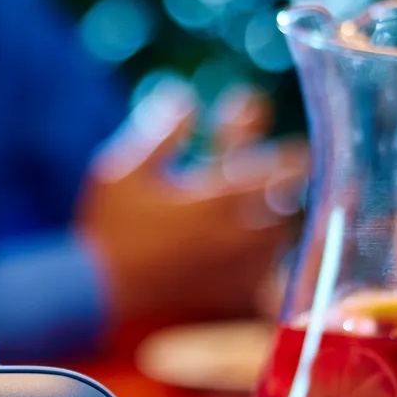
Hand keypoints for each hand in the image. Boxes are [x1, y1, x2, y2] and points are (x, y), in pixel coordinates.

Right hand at [77, 87, 305, 322]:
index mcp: (215, 197)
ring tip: (280, 212)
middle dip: (292, 185)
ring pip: (279, 240)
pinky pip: (266, 279)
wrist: (96, 298)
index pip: (275, 167)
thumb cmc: (106, 230)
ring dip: (281, 219)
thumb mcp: (121, 171)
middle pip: (287, 204)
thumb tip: (185, 96)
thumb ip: (160, 133)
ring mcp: (236, 269)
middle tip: (298, 173)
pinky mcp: (229, 299)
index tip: (300, 148)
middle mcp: (236, 234)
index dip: (291, 155)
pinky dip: (267, 261)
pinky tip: (259, 256)